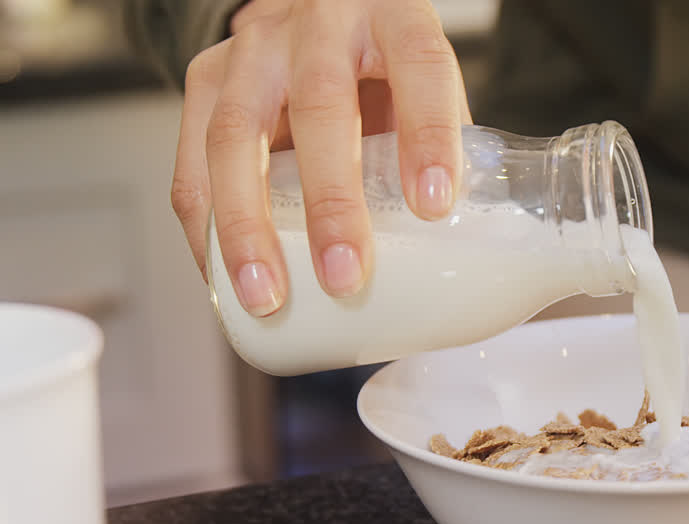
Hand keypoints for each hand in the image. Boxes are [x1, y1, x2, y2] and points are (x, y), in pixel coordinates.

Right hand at [170, 0, 470, 315]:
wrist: (317, 12)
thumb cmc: (383, 65)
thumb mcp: (425, 87)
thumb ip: (445, 148)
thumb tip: (457, 248)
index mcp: (393, 18)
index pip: (419, 66)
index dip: (428, 135)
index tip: (434, 206)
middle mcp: (319, 25)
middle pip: (321, 106)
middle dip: (332, 201)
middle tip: (346, 276)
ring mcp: (254, 49)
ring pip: (237, 135)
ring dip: (248, 226)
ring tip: (266, 294)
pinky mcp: (206, 79)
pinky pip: (193, 161)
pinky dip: (207, 226)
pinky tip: (224, 276)